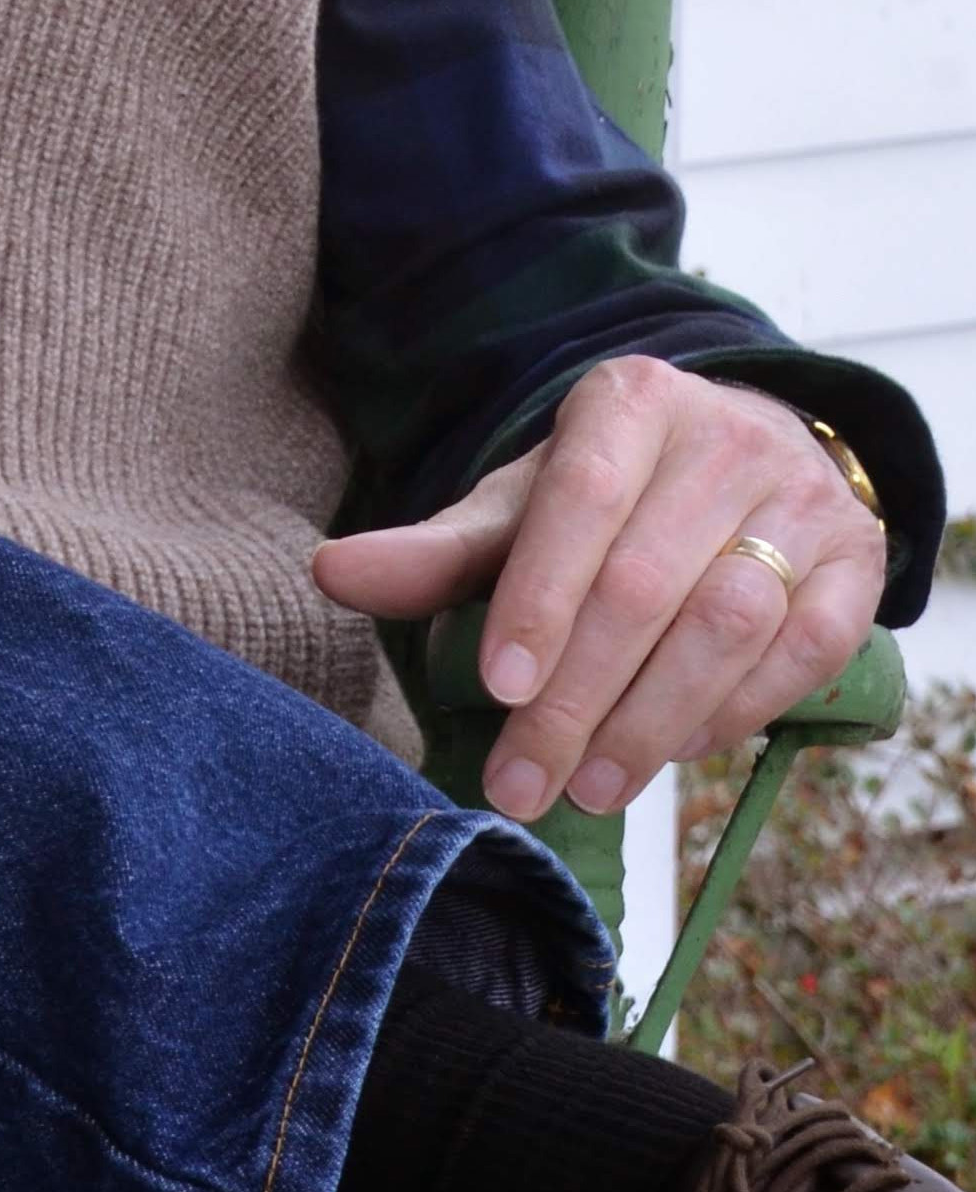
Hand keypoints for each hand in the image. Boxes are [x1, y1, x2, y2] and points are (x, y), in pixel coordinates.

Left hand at [312, 355, 885, 824]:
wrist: (737, 461)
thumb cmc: (606, 496)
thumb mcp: (517, 507)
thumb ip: (437, 550)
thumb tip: (332, 572)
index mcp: (630, 403)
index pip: (583, 500)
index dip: (539, 598)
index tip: (497, 688)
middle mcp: (728, 436)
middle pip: (649, 583)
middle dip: (578, 698)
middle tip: (523, 783)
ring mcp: (804, 497)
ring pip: (732, 621)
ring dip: (654, 721)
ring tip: (589, 788)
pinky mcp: (858, 560)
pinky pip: (804, 652)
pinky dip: (735, 713)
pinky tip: (672, 752)